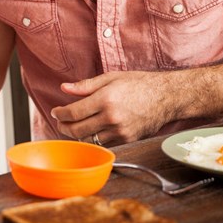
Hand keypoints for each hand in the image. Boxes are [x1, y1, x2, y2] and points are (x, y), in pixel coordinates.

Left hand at [50, 71, 173, 144]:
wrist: (167, 97)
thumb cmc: (139, 84)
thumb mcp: (110, 78)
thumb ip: (85, 86)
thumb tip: (64, 88)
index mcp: (105, 99)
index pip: (73, 113)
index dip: (59, 114)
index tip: (55, 111)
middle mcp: (111, 118)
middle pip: (77, 130)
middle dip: (63, 126)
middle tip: (60, 121)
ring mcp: (120, 131)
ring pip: (89, 140)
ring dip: (77, 135)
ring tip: (73, 126)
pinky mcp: (128, 140)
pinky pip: (103, 144)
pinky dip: (93, 139)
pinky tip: (90, 130)